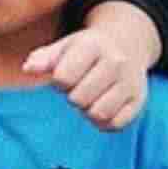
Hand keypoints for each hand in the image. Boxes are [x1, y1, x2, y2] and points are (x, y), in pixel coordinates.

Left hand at [27, 8, 161, 127]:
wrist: (127, 44)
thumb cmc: (86, 49)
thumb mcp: (65, 46)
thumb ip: (44, 57)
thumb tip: (28, 69)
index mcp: (93, 45)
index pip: (63, 77)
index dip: (59, 81)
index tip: (65, 75)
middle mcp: (116, 62)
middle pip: (79, 98)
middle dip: (73, 96)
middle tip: (79, 87)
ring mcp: (130, 82)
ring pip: (99, 113)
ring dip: (88, 111)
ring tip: (90, 98)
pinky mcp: (139, 100)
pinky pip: (116, 124)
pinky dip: (104, 121)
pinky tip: (102, 107)